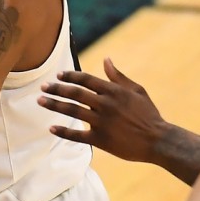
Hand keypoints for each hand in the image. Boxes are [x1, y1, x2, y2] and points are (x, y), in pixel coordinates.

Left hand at [38, 58, 166, 161]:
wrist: (159, 141)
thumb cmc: (149, 114)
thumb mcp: (137, 91)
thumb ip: (118, 76)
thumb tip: (106, 59)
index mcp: (114, 92)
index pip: (86, 79)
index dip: (70, 76)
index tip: (58, 75)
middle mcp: (106, 105)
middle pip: (75, 93)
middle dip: (56, 89)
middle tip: (42, 87)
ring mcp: (102, 123)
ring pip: (72, 111)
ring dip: (54, 105)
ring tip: (40, 101)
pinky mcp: (100, 140)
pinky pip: (77, 135)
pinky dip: (63, 131)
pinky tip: (51, 128)